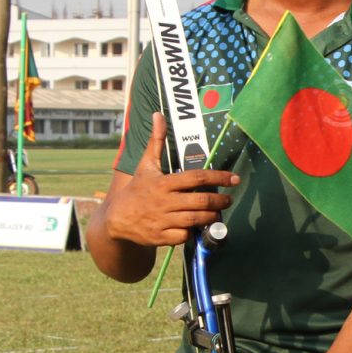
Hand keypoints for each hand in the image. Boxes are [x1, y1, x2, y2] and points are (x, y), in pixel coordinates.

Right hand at [105, 112, 239, 248]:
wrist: (117, 218)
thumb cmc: (137, 189)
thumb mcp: (146, 165)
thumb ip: (156, 141)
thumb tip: (158, 115)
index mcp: (164, 183)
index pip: (196, 178)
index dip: (218, 177)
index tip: (234, 178)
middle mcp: (164, 201)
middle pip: (200, 201)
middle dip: (219, 200)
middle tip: (228, 199)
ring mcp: (162, 220)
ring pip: (195, 219)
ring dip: (211, 216)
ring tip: (218, 212)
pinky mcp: (161, 237)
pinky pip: (184, 235)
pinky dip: (193, 231)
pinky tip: (198, 226)